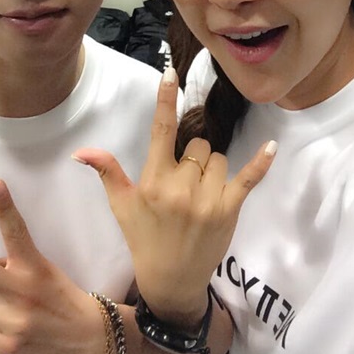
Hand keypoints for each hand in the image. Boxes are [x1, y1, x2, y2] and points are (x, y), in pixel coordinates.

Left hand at [0, 181, 103, 353]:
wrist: (89, 341)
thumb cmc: (62, 299)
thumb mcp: (42, 274)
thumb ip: (5, 272)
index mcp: (34, 266)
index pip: (16, 232)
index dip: (4, 208)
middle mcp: (21, 291)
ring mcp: (13, 321)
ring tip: (10, 309)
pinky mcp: (6, 346)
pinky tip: (10, 327)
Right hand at [72, 67, 276, 329]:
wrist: (172, 281)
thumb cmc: (143, 238)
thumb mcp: (122, 205)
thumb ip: (107, 172)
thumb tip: (82, 150)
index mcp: (154, 181)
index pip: (161, 131)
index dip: (165, 100)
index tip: (170, 72)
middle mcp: (181, 187)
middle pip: (197, 145)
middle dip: (192, 156)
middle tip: (183, 181)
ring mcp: (208, 199)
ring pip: (218, 158)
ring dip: (211, 168)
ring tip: (200, 192)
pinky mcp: (230, 210)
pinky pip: (248, 179)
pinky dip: (260, 162)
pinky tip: (271, 146)